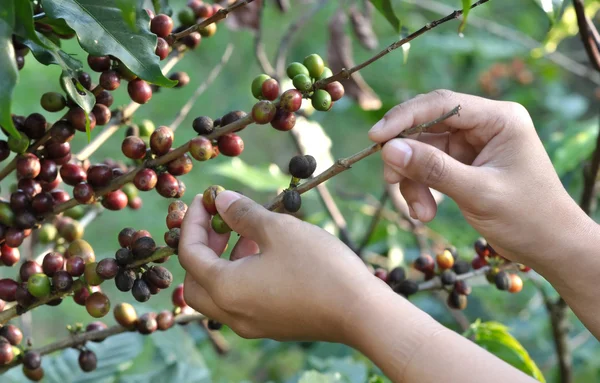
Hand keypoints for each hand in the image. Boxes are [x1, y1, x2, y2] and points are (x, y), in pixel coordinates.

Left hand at [177, 191, 383, 341]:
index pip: (190, 254)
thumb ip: (243, 214)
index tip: (206, 200)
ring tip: (249, 234)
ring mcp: (252, 324)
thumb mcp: (278, 230)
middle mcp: (233, 313)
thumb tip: (221, 201)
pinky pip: (241, 302)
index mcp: (226, 290)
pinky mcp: (272, 326)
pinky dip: (241, 277)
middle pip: (196, 281)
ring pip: (219, 294)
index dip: (193, 222)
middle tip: (220, 222)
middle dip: (201, 248)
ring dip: (223, 262)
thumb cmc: (318, 267)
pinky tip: (267, 256)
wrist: (361, 313)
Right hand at [369, 89, 592, 267]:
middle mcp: (483, 126)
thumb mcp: (478, 192)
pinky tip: (425, 213)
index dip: (404, 117)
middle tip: (392, 182)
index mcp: (498, 119)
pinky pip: (429, 169)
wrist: (550, 247)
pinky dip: (421, 190)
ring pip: (423, 152)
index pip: (441, 104)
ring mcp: (472, 146)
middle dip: (408, 158)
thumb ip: (433, 169)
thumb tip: (389, 149)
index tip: (376, 138)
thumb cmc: (527, 217)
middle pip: (427, 128)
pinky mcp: (463, 165)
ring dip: (414, 182)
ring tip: (420, 212)